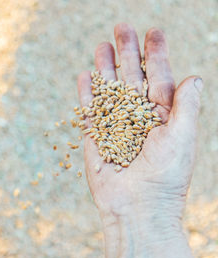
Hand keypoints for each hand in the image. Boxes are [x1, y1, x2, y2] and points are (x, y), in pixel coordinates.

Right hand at [78, 23, 200, 257]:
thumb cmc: (165, 175)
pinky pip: (90, 111)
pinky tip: (85, 76)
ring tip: (101, 45)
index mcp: (163, 115)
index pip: (159, 77)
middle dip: (127, 52)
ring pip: (109, 90)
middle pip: (132, 78)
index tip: (153, 31)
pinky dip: (87, 94)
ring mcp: (116, 126)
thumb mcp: (182, 137)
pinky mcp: (95, 138)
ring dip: (105, 68)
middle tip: (122, 27)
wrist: (137, 207)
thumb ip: (186, 106)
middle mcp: (139, 117)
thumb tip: (194, 76)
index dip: (156, 54)